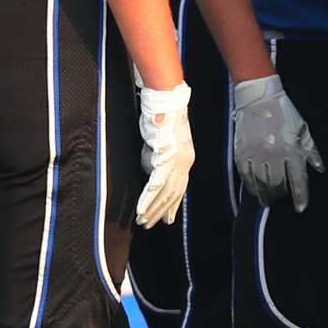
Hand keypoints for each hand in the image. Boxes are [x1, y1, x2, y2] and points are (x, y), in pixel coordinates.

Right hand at [135, 82, 195, 227]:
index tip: (166, 219)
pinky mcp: (167, 158)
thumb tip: (152, 179)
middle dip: (161, 211)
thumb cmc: (159, 120)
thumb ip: (156, 163)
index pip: (180, 187)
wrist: (164, 102)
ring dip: (153, 209)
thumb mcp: (158, 146)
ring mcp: (177, 161)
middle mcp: (185, 162)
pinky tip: (142, 210)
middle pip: (174, 194)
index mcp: (186, 159)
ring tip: (143, 221)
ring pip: (166, 193)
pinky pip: (157, 184)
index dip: (172, 205)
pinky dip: (149, 199)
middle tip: (150, 225)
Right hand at [229, 71, 320, 210]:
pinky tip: (256, 190)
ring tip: (269, 199)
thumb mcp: (303, 130)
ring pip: (262, 185)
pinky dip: (252, 187)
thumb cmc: (284, 113)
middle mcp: (274, 156)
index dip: (300, 198)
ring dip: (267, 195)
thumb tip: (320, 171)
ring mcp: (256, 155)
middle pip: (279, 186)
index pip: (298, 181)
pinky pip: (246, 178)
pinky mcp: (242, 154)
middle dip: (282, 196)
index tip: (300, 209)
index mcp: (292, 150)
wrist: (259, 98)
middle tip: (282, 198)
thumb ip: (312, 152)